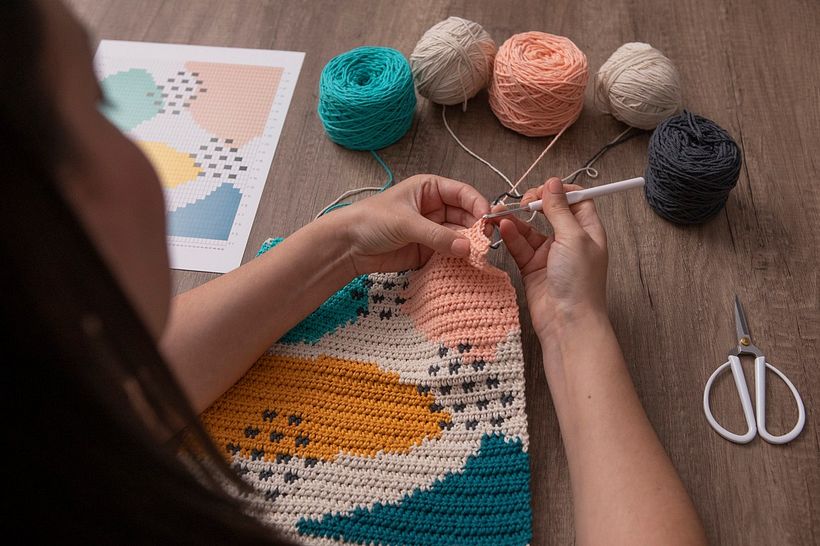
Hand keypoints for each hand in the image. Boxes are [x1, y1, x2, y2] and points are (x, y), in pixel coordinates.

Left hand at [331, 174, 489, 273]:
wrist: (348, 246)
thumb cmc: (372, 221)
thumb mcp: (406, 224)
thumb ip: (438, 236)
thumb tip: (467, 248)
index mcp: (430, 189)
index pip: (463, 193)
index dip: (478, 205)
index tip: (488, 220)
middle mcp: (435, 208)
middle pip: (466, 216)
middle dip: (477, 229)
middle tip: (486, 243)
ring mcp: (432, 230)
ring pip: (460, 237)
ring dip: (469, 246)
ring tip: (477, 257)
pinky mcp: (428, 251)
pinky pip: (449, 254)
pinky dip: (458, 259)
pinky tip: (465, 265)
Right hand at [492, 177, 607, 339]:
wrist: (568, 322)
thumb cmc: (580, 282)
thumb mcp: (573, 238)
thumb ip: (560, 210)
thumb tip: (553, 183)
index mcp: (587, 230)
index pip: (576, 200)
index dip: (559, 191)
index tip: (544, 189)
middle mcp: (569, 240)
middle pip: (549, 212)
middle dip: (534, 203)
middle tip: (523, 202)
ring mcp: (549, 254)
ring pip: (529, 228)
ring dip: (514, 219)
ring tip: (498, 212)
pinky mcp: (532, 267)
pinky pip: (519, 245)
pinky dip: (510, 235)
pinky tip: (503, 227)